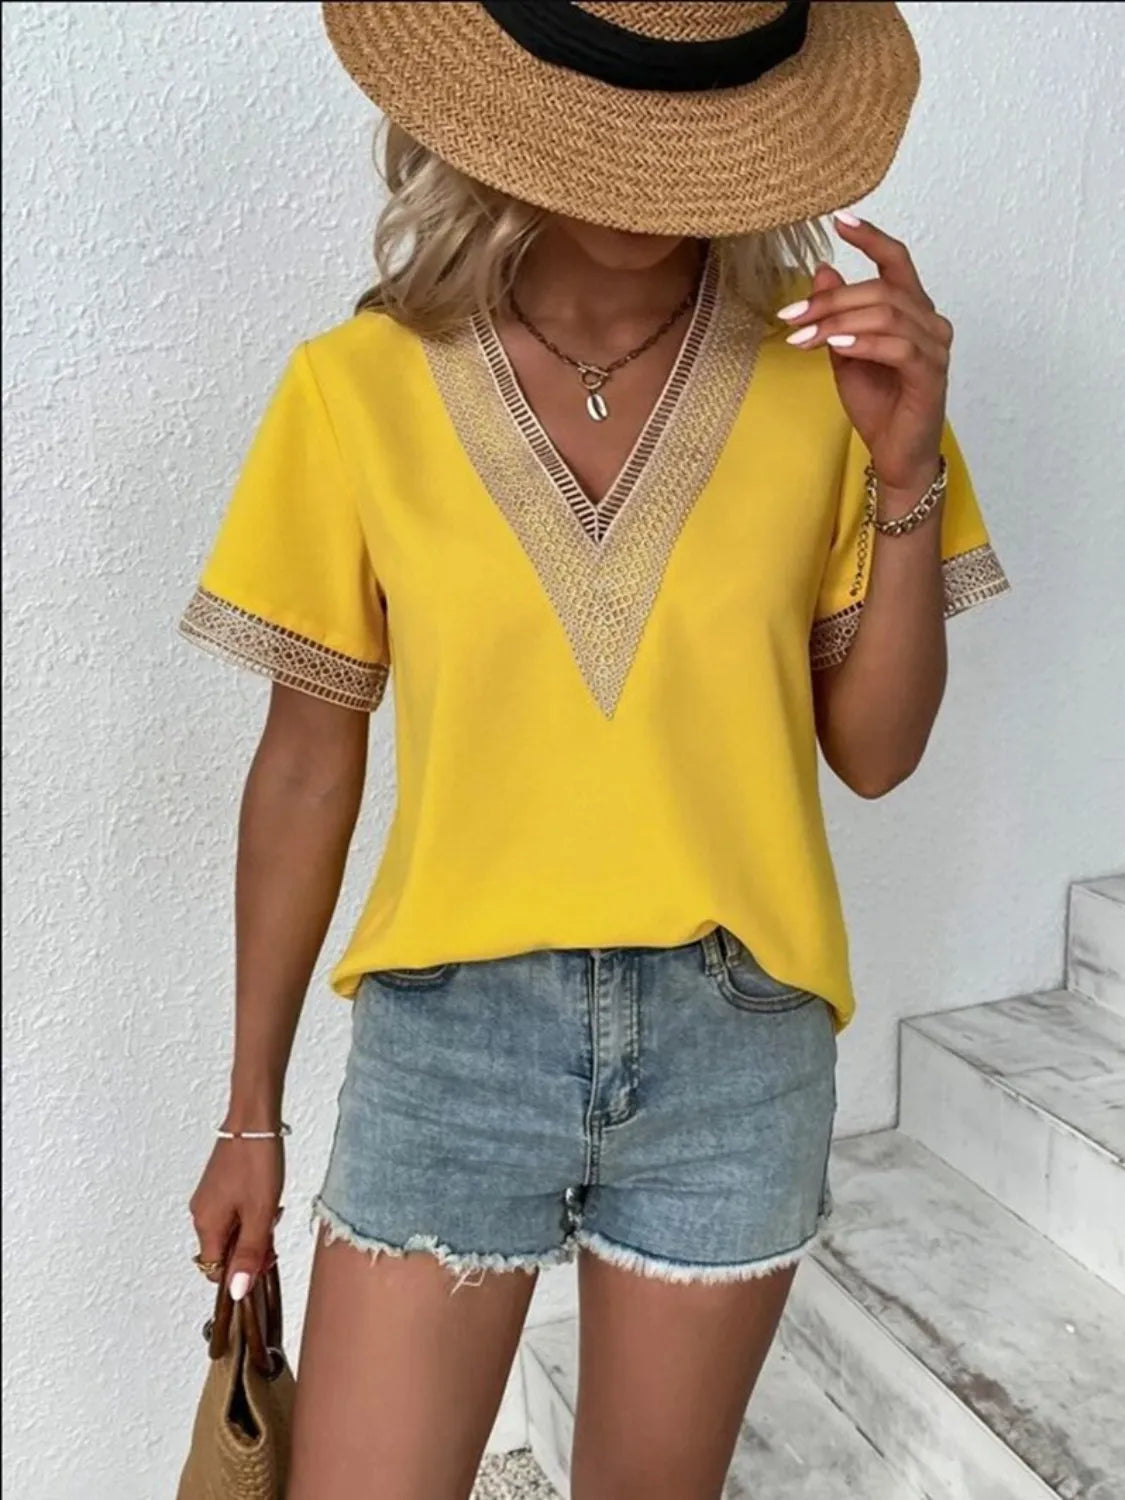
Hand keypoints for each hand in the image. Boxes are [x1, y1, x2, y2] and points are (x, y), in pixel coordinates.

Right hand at [189, 1131, 283, 1299]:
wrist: (254, 1120)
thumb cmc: (257, 1162)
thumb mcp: (260, 1214)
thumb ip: (249, 1254)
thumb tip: (237, 1293)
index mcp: (206, 1225)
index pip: (216, 1271)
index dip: (241, 1272)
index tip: (264, 1258)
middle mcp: (200, 1214)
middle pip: (223, 1252)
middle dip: (249, 1248)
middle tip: (272, 1229)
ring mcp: (207, 1199)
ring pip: (230, 1232)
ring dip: (252, 1229)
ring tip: (270, 1208)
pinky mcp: (217, 1186)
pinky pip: (231, 1214)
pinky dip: (249, 1213)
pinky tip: (264, 1198)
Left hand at [779, 214, 951, 495]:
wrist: (894, 454)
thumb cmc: (877, 404)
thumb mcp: (844, 353)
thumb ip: (837, 314)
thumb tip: (823, 270)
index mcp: (912, 310)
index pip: (897, 261)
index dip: (871, 237)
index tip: (840, 221)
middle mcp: (930, 321)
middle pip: (881, 289)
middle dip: (831, 300)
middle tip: (791, 313)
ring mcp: (935, 347)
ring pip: (888, 314)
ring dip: (839, 322)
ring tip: (803, 336)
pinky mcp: (932, 374)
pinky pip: (899, 347)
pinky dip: (864, 342)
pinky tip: (836, 346)